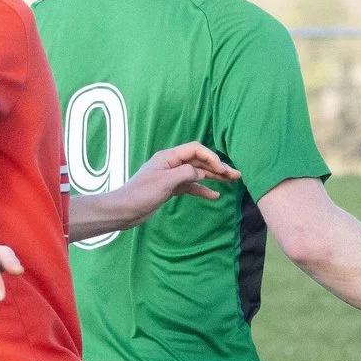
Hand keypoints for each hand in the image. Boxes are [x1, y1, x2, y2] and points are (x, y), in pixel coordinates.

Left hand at [111, 141, 238, 227]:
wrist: (124, 210)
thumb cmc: (141, 194)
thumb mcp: (165, 182)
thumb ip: (185, 173)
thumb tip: (201, 172)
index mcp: (168, 157)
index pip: (195, 150)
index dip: (211, 157)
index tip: (222, 170)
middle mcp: (171, 164)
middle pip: (199, 161)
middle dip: (218, 167)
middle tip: (236, 175)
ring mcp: (171, 176)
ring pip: (197, 174)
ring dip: (214, 177)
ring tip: (231, 182)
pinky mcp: (170, 189)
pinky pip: (191, 186)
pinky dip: (203, 190)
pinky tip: (215, 196)